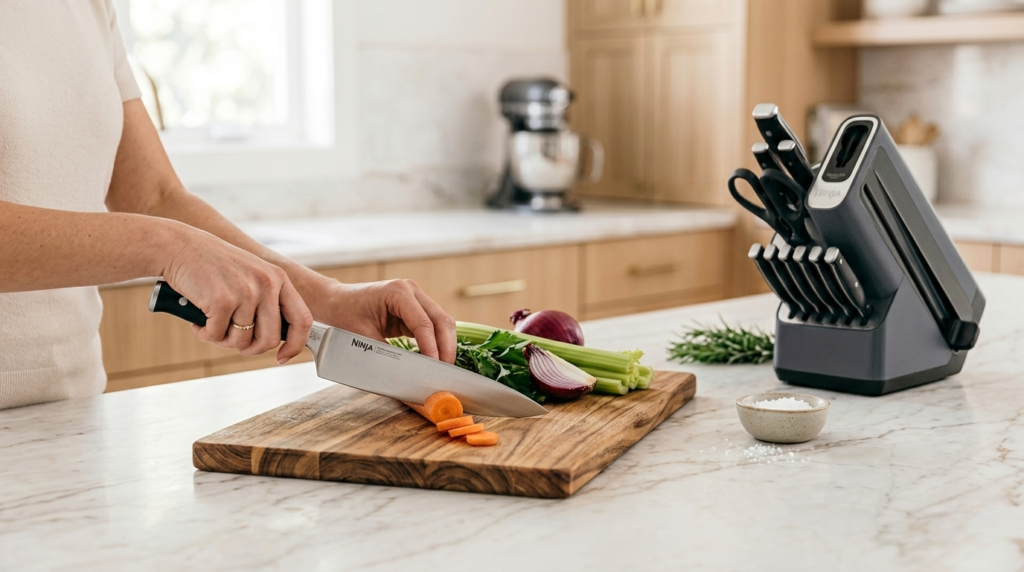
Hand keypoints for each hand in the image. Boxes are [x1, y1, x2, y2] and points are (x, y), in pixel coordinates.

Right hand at [162, 223, 312, 362]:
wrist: (178, 246)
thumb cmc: (212, 265)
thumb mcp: (251, 275)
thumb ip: (267, 301)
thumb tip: (275, 339)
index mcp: (278, 278)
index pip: (302, 320)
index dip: (295, 345)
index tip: (282, 357)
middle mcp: (267, 284)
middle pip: (270, 339)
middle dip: (250, 349)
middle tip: (232, 341)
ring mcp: (246, 292)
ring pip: (241, 341)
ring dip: (222, 340)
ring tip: (212, 323)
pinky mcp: (222, 301)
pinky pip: (216, 336)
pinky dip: (204, 333)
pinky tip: (198, 319)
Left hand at [305, 278, 456, 363]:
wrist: (331, 302)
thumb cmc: (341, 315)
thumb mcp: (362, 337)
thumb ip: (387, 355)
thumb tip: (408, 375)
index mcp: (398, 292)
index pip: (425, 324)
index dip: (432, 349)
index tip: (434, 370)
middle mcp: (411, 290)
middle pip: (442, 320)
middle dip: (446, 347)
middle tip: (445, 373)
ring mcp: (414, 298)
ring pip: (441, 323)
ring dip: (444, 345)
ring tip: (441, 369)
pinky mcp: (412, 308)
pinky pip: (431, 326)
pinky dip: (435, 342)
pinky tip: (433, 359)